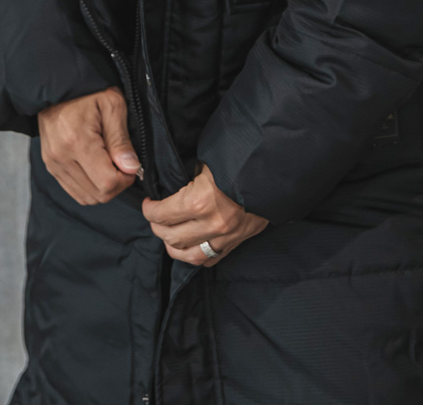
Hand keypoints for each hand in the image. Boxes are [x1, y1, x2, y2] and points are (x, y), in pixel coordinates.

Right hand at [37, 87, 140, 204]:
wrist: (57, 84)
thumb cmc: (88, 91)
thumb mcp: (112, 106)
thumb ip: (121, 140)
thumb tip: (130, 168)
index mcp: (77, 141)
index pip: (106, 183)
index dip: (125, 179)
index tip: (131, 165)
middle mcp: (60, 157)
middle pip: (97, 195)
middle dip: (116, 185)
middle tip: (122, 164)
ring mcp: (53, 163)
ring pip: (85, 197)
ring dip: (102, 187)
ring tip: (109, 164)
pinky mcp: (50, 165)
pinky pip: (73, 190)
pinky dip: (89, 185)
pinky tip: (96, 167)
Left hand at [142, 162, 267, 265]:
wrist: (274, 174)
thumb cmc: (239, 162)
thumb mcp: (207, 163)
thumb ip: (188, 176)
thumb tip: (170, 182)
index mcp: (199, 201)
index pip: (161, 214)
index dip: (149, 209)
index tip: (148, 203)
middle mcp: (210, 224)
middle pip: (170, 237)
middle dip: (157, 226)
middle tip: (155, 217)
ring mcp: (224, 238)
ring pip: (187, 256)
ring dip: (173, 246)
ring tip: (168, 234)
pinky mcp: (236, 243)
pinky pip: (209, 260)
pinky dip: (195, 255)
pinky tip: (190, 245)